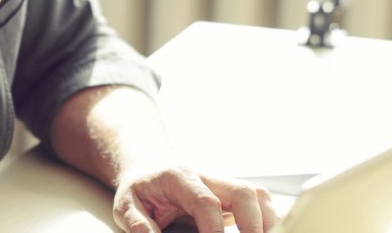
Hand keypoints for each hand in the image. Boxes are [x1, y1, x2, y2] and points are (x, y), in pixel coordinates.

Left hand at [113, 167, 277, 232]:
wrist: (147, 167)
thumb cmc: (140, 189)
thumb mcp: (125, 205)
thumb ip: (138, 224)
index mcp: (180, 177)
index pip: (206, 202)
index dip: (214, 229)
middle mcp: (207, 178)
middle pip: (243, 192)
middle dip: (253, 224)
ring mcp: (223, 185)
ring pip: (257, 194)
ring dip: (265, 221)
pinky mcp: (231, 196)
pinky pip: (259, 202)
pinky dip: (266, 220)